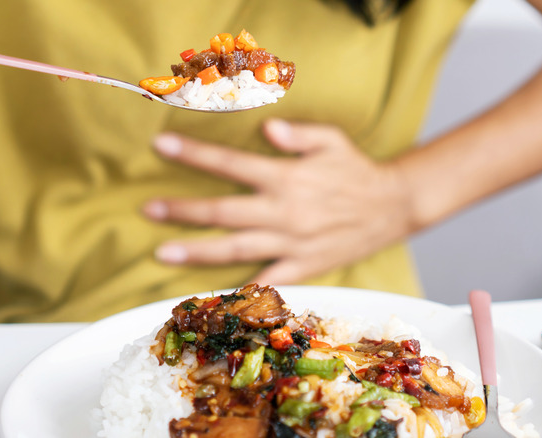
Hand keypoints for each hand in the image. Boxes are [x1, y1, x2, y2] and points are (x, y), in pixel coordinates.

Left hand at [143, 119, 414, 284]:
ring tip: (161, 252)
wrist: (393, 207)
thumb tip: (266, 128)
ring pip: (236, 249)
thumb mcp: (332, 140)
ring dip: (197, 250)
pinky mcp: (303, 267)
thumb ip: (298, 134)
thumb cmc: (356, 170)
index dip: (194, 154)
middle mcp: (284, 212)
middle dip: (182, 210)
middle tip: (147, 209)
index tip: (161, 145)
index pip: (231, 164)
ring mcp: (291, 243)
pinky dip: (239, 290)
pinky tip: (211, 294)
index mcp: (287, 178)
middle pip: (223, 212)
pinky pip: (266, 281)